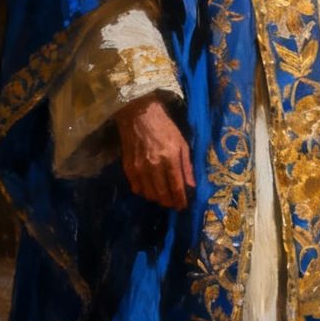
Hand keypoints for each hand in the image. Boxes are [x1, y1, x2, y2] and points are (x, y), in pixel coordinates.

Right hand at [114, 94, 194, 208]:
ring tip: (164, 197)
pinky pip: (136, 188)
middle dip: (170, 202)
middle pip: (162, 194)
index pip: (176, 187)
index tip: (184, 205)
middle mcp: (154, 165)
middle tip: (175, 204)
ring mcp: (139, 167)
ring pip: (149, 194)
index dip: (180, 200)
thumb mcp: (182, 143)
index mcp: (170, 158)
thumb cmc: (165, 127)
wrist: (139, 115)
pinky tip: (150, 189)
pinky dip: (144, 192)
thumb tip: (191, 186)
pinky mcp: (128, 167)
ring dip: (158, 199)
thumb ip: (187, 166)